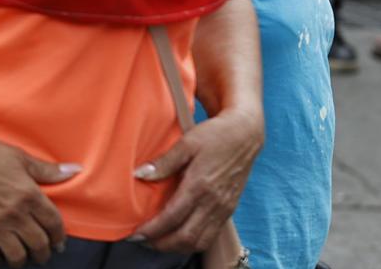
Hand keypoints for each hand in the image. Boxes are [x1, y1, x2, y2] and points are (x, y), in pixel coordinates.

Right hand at [0, 130, 75, 265]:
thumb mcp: (19, 157)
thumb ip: (47, 170)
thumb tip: (75, 171)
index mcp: (29, 196)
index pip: (54, 225)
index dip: (60, 236)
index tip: (59, 240)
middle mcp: (15, 215)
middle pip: (39, 244)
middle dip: (44, 252)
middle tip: (43, 253)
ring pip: (17, 255)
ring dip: (23, 259)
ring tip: (22, 257)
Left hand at [132, 109, 262, 251]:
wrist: (246, 135)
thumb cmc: (214, 136)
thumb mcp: (186, 143)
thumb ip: (163, 162)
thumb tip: (138, 175)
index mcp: (200, 186)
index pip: (172, 218)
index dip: (152, 230)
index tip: (134, 234)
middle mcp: (214, 202)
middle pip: (187, 237)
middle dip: (162, 244)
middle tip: (141, 240)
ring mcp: (224, 208)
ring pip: (200, 241)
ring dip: (177, 247)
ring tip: (157, 241)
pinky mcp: (229, 210)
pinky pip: (211, 236)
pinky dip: (193, 242)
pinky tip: (179, 235)